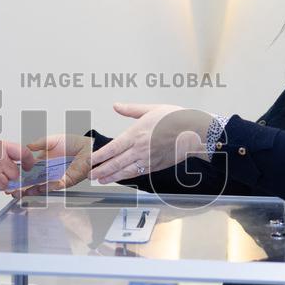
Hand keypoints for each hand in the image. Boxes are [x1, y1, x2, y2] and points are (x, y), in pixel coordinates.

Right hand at [9, 134, 93, 195]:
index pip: (29, 170)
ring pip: (40, 186)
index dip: (19, 174)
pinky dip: (44, 188)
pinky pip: (53, 186)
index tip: (10, 176)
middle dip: (21, 186)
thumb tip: (27, 147)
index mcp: (44, 161)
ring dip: (29, 190)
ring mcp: (56, 177)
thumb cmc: (74, 143)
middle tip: (10, 189)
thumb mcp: (52, 140)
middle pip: (32, 181)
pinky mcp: (65, 182)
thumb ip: (39, 144)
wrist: (89, 148)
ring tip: (19, 192)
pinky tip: (35, 189)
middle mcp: (49, 171)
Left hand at [89, 103, 213, 183]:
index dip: (98, 156)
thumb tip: (116, 105)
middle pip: (115, 163)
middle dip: (100, 169)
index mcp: (136, 134)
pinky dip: (126, 176)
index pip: (112, 148)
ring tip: (100, 179)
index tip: (88, 160)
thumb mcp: (151, 109)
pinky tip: (119, 178)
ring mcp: (148, 159)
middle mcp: (140, 149)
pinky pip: (137, 173)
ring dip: (110, 176)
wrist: (196, 132)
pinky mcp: (156, 166)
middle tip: (88, 174)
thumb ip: (131, 110)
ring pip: (125, 171)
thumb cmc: (176, 118)